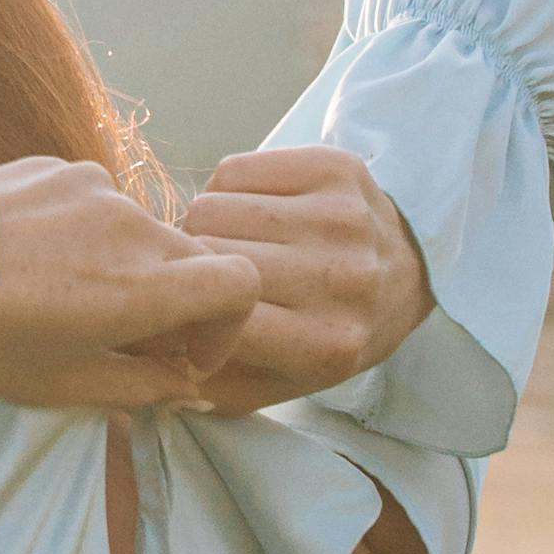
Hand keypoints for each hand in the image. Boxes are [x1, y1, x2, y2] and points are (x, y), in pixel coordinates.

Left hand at [0, 158, 262, 412]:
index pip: (239, 284)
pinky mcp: (57, 165)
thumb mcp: (63, 385)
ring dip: (127, 265)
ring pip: (142, 230)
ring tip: (64, 296)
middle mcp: (133, 226)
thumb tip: (188, 386)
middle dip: (172, 301)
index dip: (226, 326)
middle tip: (121, 337)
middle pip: (190, 259)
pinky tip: (35, 257)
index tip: (183, 355)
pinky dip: (89, 233)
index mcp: (144, 287)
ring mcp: (95, 187)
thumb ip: (143, 386)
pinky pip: (98, 202)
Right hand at [168, 148, 429, 415]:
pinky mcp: (336, 168)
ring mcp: (342, 218)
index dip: (181, 309)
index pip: (213, 312)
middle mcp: (340, 280)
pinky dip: (228, 191)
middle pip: (206, 253)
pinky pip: (235, 169)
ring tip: (229, 242)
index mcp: (324, 345)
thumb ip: (210, 384)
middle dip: (191, 265)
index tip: (182, 311)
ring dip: (205, 226)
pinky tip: (250, 211)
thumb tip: (144, 350)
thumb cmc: (329, 332)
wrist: (409, 275)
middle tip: (205, 274)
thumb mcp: (277, 385)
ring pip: (211, 207)